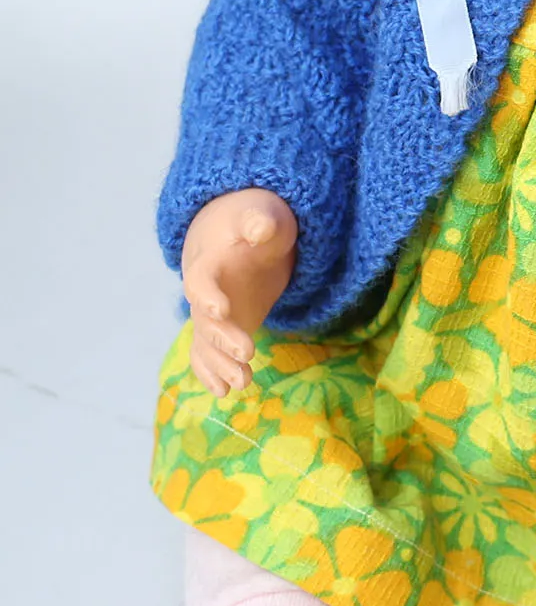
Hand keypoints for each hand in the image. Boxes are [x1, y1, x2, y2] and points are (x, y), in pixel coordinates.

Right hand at [180, 189, 297, 395]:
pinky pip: (211, 353)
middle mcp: (203, 293)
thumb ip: (261, 221)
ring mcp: (211, 313)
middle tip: (248, 353)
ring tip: (243, 383)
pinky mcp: (223, 327)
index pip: (201, 280)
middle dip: (224, 338)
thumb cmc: (255, 221)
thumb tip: (259, 228)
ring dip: (221, 364)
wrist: (239, 234)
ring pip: (207, 343)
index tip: (222, 309)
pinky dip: (214, 372)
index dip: (208, 294)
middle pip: (205, 319)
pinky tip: (224, 392)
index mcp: (209, 262)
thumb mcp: (264, 213)